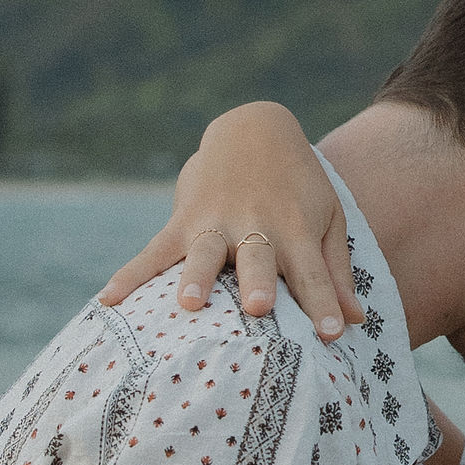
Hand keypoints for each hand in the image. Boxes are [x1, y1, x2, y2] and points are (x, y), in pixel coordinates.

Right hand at [98, 102, 364, 338]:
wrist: (255, 129)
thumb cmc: (298, 189)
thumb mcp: (325, 222)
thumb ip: (334, 273)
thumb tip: (355, 321)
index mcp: (296, 232)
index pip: (314, 274)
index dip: (322, 304)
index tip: (333, 334)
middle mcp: (256, 227)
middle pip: (258, 260)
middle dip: (256, 283)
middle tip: (257, 307)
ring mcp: (215, 223)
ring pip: (204, 254)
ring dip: (197, 277)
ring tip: (189, 304)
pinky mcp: (183, 221)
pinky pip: (153, 252)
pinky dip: (130, 276)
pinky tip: (108, 302)